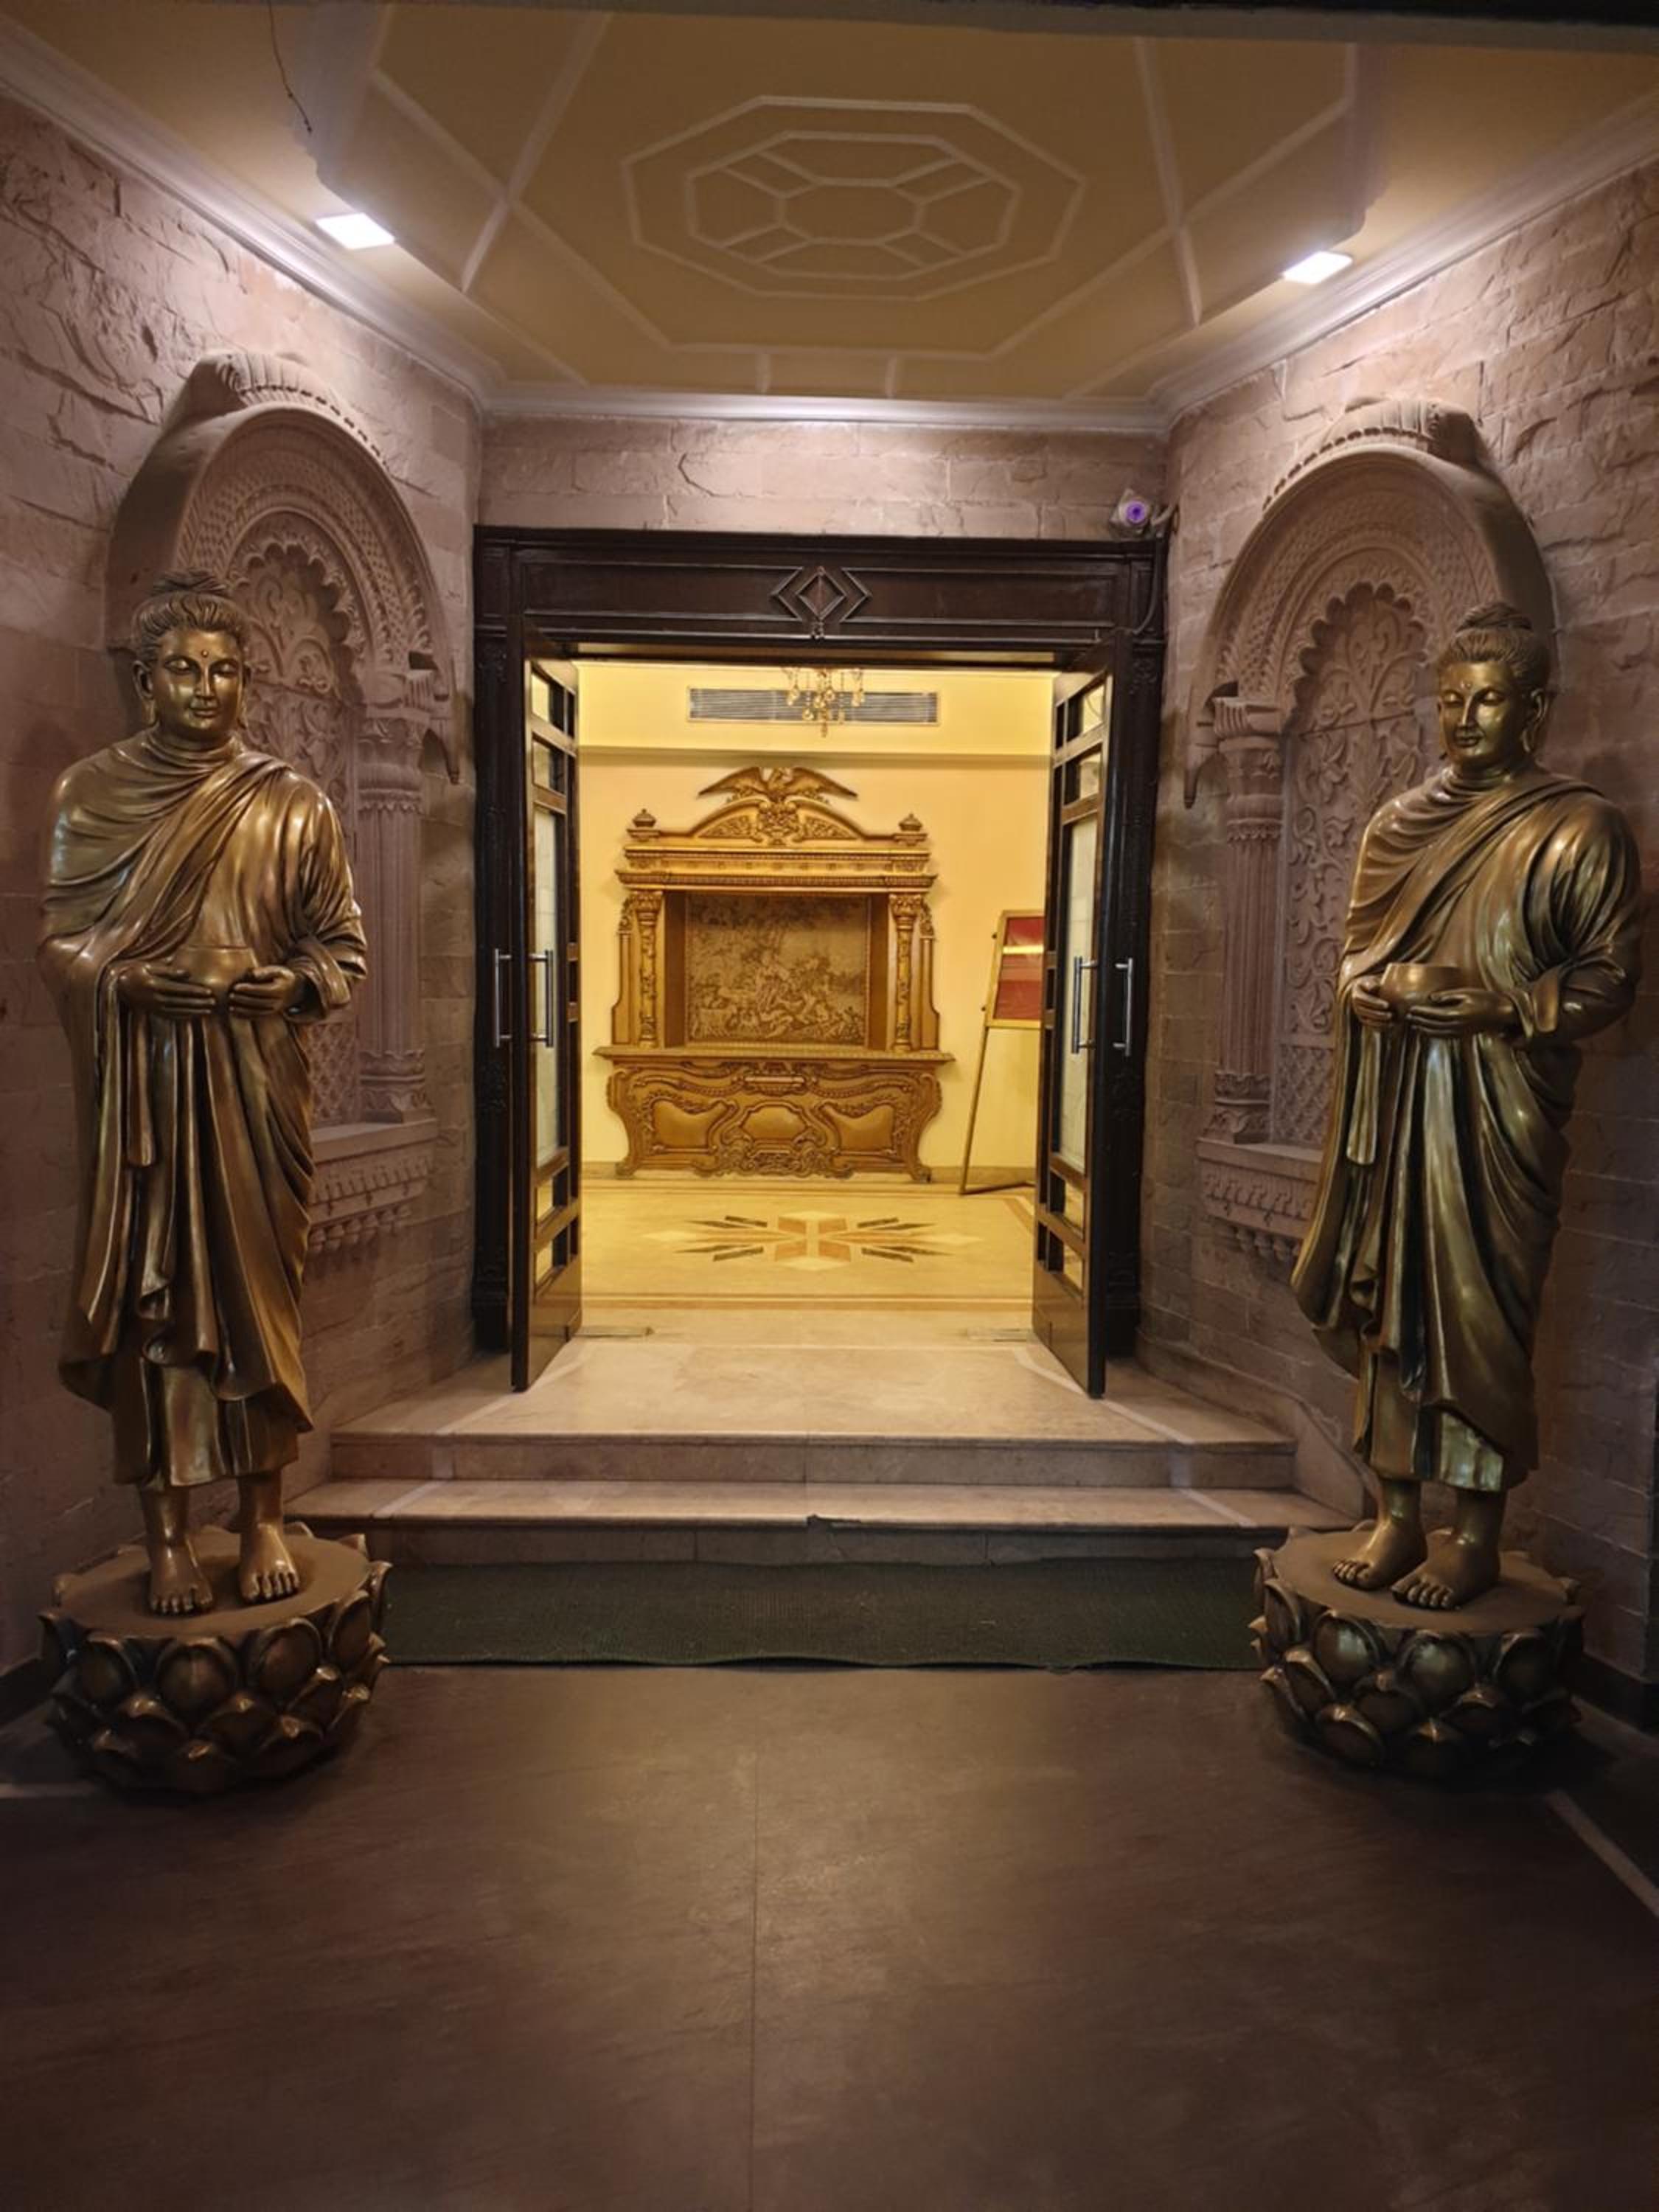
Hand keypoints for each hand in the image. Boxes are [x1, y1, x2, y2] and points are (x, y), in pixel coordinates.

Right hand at [114, 961, 213, 1017]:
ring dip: (195, 1011)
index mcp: (154, 984)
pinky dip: (185, 1016)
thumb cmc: (136, 972)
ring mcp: (155, 1007)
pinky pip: (172, 1016)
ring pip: (179, 1010)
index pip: (179, 989)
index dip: (195, 991)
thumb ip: (168, 970)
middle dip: (199, 1002)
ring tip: (209, 1010)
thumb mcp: (149, 966)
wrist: (119, 987)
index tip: (208, 991)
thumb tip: (187, 973)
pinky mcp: (155, 1012)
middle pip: (181, 1001)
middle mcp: (155, 997)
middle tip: (214, 1002)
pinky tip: (196, 1015)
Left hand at [227, 964, 304, 1016]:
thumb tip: (251, 974)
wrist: (295, 990)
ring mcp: (274, 1010)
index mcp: (279, 990)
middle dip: (243, 999)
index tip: (236, 987)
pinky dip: (245, 1016)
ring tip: (231, 1006)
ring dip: (243, 1010)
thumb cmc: (283, 977)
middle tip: (230, 995)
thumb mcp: (278, 970)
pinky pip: (257, 1016)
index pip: (261, 990)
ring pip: (257, 1012)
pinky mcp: (270, 1014)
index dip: (248, 989)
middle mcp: (278, 1002)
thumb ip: (264, 972)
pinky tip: (234, 1013)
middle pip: (258, 1002)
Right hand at [1349, 980, 1393, 1029]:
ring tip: (1392, 1022)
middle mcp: (1356, 1007)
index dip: (1375, 1003)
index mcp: (1357, 996)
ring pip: (1369, 1021)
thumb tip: (1374, 987)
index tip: (1387, 1005)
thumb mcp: (1370, 981)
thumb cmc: (1373, 985)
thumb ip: (1371, 983)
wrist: (1369, 992)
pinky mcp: (1365, 1021)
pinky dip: (1381, 1028)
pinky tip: (1390, 1026)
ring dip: (1380, 1023)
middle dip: (1379, 1015)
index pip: (1365, 1000)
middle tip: (1391, 1015)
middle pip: (1367, 1012)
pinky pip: (1371, 1027)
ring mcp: (1360, 1015)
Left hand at [1403, 988, 1517, 1037]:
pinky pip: (1443, 1036)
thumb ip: (1448, 996)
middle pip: (1432, 1025)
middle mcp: (1456, 1026)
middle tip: (1407, 1016)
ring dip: (1423, 1029)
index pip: (1433, 1014)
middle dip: (1419, 1020)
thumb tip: (1431, 998)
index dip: (1421, 1012)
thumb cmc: (1486, 1000)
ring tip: (1413, 1024)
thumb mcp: (1466, 993)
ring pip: (1436, 1033)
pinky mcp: (1462, 1035)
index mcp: (1456, 1014)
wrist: (1501, 1014)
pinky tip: (1427, 1031)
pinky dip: (1432, 1034)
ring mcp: (1459, 1032)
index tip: (1411, 1009)